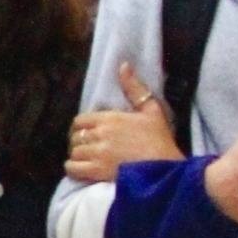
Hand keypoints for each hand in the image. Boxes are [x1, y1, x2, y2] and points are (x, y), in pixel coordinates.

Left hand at [65, 64, 180, 183]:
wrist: (165, 168)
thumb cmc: (160, 139)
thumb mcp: (151, 109)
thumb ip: (135, 88)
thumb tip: (123, 65)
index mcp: (110, 118)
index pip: (80, 120)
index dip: (81, 127)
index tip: (87, 133)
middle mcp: (100, 134)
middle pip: (74, 137)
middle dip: (78, 141)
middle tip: (86, 147)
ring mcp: (97, 153)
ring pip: (73, 153)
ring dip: (77, 156)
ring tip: (85, 159)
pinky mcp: (97, 171)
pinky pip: (73, 169)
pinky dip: (73, 169)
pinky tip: (81, 170)